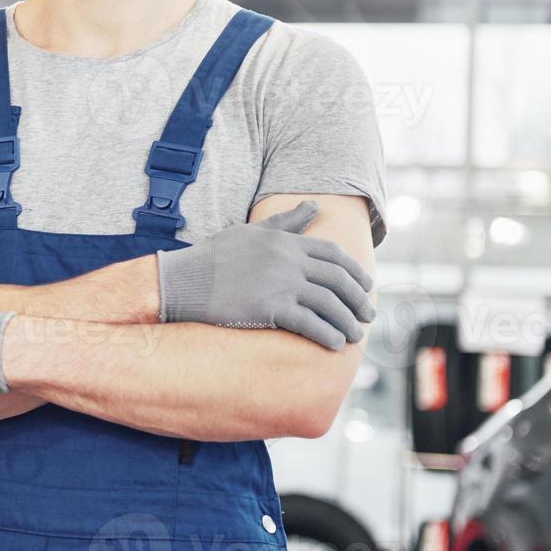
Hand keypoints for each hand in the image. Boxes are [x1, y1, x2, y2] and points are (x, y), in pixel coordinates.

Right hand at [154, 200, 375, 349]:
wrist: (183, 281)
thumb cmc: (214, 257)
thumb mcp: (251, 232)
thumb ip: (286, 222)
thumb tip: (314, 205)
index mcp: (285, 241)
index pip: (334, 255)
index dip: (356, 273)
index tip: (366, 287)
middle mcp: (288, 260)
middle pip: (339, 281)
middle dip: (359, 301)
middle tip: (368, 316)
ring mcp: (280, 284)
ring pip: (330, 305)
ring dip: (348, 322)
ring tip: (355, 336)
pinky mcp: (270, 309)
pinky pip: (310, 324)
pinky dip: (327, 335)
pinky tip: (335, 344)